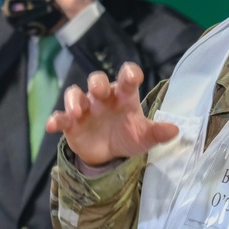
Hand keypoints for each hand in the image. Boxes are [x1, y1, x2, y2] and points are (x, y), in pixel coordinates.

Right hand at [46, 62, 178, 167]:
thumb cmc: (127, 136)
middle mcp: (103, 98)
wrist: (108, 154)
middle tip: (99, 91)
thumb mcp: (143, 137)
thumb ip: (157, 132)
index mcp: (123, 96)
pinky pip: (60, 116)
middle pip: (97, 80)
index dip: (129, 73)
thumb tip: (175, 130)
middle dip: (97, 83)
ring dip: (74, 101)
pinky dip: (56, 119)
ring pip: (75, 94)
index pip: (126, 78)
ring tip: (76, 113)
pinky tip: (52, 126)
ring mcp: (85, 108)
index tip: (131, 76)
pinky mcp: (70, 123)